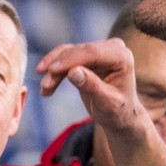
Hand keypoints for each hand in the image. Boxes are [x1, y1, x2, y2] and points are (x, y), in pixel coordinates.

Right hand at [36, 40, 151, 139]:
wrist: (119, 117)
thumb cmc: (117, 111)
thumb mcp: (106, 103)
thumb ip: (92, 86)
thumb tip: (73, 72)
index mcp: (122, 57)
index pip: (93, 52)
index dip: (70, 59)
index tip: (51, 70)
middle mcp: (111, 49)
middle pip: (78, 51)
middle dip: (58, 67)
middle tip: (44, 85)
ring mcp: (99, 50)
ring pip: (68, 54)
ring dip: (53, 70)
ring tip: (44, 89)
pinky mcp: (87, 56)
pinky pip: (66, 59)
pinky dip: (55, 72)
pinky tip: (46, 87)